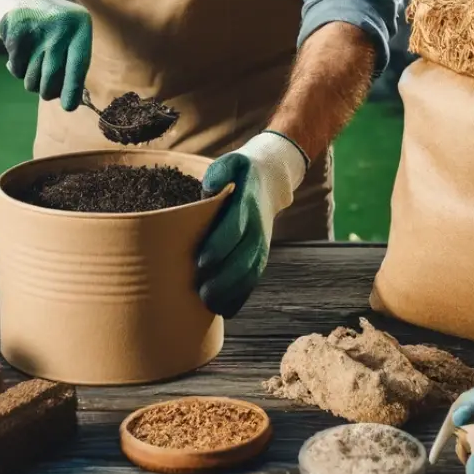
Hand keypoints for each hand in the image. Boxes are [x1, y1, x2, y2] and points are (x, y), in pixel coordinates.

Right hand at [0, 0, 90, 110]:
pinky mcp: (15, 33)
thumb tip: (74, 101)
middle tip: (48, 92)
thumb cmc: (56, 29)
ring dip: (33, 82)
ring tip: (36, 66)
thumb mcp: (73, 37)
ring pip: (32, 79)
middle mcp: (60, 26)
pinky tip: (22, 54)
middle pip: (52, 77)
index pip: (78, 65)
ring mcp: (37, 29)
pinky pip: (17, 70)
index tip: (68, 107)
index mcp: (81, 26)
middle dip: (48, 91)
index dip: (72, 89)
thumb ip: (75, 67)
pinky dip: (18, 69)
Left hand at [195, 131, 307, 318]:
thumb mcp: (232, 162)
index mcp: (247, 205)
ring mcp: (261, 244)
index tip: (202, 261)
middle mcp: (258, 228)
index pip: (235, 228)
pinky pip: (253, 279)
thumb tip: (210, 187)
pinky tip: (224, 310)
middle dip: (223, 278)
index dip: (220, 246)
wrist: (271, 180)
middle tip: (201, 291)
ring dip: (231, 291)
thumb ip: (220, 171)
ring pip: (250, 273)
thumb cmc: (241, 173)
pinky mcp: (260, 255)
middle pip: (243, 257)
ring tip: (209, 304)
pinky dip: (241, 296)